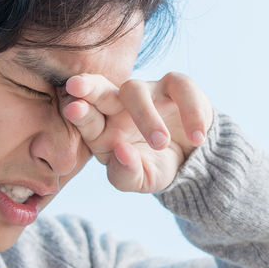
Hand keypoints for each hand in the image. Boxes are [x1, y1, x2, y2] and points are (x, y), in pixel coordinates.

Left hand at [62, 72, 212, 192]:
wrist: (193, 159)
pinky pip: (181, 90)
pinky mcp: (177, 87)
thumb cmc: (156, 167)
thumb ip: (125, 174)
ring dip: (145, 116)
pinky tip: (196, 138)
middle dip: (89, 87)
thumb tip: (122, 152)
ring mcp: (147, 92)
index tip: (72, 109)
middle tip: (77, 87)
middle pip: (101, 90)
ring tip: (160, 143)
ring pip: (136, 90)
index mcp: (103, 129)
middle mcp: (119, 106)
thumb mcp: (140, 180)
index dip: (79, 112)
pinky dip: (191, 113)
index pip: (86, 117)